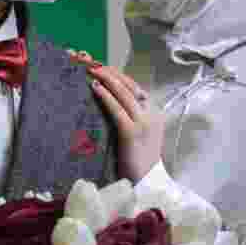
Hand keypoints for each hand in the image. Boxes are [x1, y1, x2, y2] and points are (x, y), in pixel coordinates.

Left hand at [84, 59, 164, 182]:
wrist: (146, 182)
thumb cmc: (137, 160)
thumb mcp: (137, 133)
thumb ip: (128, 116)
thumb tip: (109, 100)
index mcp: (154, 112)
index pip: (135, 87)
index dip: (118, 75)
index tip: (102, 66)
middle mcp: (151, 114)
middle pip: (130, 86)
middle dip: (110, 72)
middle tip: (92, 62)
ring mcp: (143, 122)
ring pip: (124, 93)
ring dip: (107, 78)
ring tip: (91, 69)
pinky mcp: (132, 132)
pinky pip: (117, 109)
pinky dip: (106, 96)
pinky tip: (95, 87)